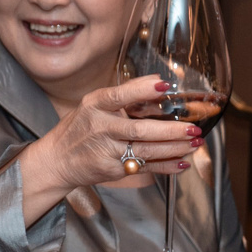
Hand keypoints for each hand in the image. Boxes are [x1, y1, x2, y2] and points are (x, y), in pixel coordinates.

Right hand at [16, 76, 202, 224]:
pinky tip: (182, 163)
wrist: (57, 160)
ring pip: (145, 150)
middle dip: (169, 130)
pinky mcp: (111, 170)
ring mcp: (105, 151)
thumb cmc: (80, 128)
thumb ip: (123, 95)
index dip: (142, 90)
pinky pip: (144, 167)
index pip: (119, 96)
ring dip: (173, 148)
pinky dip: (165, 166)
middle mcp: (100, 127)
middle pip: (139, 130)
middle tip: (192, 128)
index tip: (164, 86)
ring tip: (195, 143)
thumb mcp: (93, 105)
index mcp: (94, 105)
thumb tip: (157, 82)